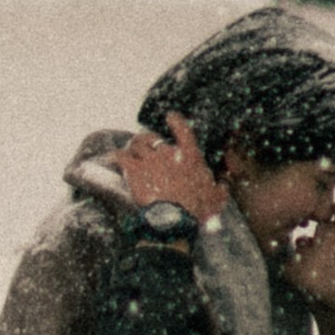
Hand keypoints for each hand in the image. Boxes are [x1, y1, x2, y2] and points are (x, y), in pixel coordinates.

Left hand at [108, 111, 224, 220]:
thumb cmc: (197, 208)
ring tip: (129, 151)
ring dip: (132, 146)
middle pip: (152, 137)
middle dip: (147, 140)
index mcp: (189, 156)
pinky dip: (115, 156)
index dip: (175, 121)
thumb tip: (223, 186)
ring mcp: (150, 160)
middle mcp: (168, 152)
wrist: (174, 217)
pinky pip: (120, 156)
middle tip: (144, 145)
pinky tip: (111, 157)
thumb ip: (219, 189)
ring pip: (135, 144)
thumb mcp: (216, 198)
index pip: (183, 130)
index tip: (170, 116)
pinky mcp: (134, 170)